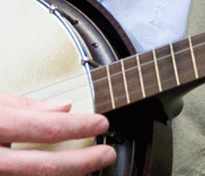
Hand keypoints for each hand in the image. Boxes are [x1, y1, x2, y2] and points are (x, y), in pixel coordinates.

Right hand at [0, 91, 115, 174]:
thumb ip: (26, 106)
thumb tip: (64, 107)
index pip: (46, 128)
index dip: (78, 127)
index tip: (102, 123)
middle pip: (44, 166)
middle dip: (81, 162)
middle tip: (107, 155)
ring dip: (68, 175)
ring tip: (89, 167)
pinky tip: (66, 175)